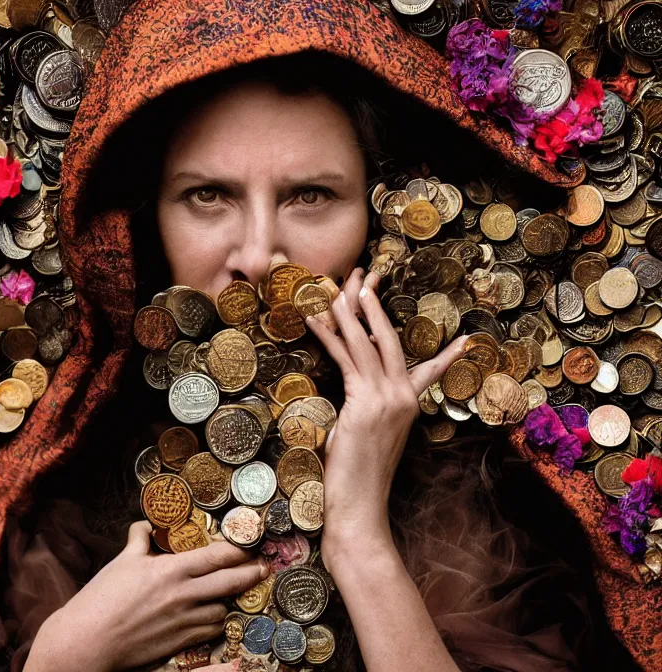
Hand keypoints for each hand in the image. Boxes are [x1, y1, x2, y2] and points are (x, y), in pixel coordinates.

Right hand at [25, 522, 267, 671]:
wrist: (85, 643)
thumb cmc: (101, 599)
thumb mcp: (122, 562)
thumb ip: (138, 540)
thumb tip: (144, 524)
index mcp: (172, 570)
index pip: (217, 556)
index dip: (239, 550)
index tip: (252, 545)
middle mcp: (184, 595)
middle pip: (230, 582)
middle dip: (251, 574)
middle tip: (264, 568)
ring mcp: (183, 622)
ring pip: (222, 609)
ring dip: (229, 601)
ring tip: (236, 593)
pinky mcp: (179, 644)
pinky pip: (209, 631)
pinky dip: (215, 622)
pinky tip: (215, 616)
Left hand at [305, 268, 467, 567]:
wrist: (359, 508)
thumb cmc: (360, 477)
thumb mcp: (370, 435)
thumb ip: (368, 409)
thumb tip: (356, 395)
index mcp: (408, 405)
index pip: (430, 371)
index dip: (447, 354)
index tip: (466, 340)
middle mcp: (402, 397)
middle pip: (389, 339)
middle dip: (373, 304)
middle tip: (364, 275)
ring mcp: (385, 398)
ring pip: (367, 342)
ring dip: (349, 310)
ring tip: (338, 284)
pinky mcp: (363, 402)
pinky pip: (345, 358)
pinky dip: (329, 335)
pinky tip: (317, 316)